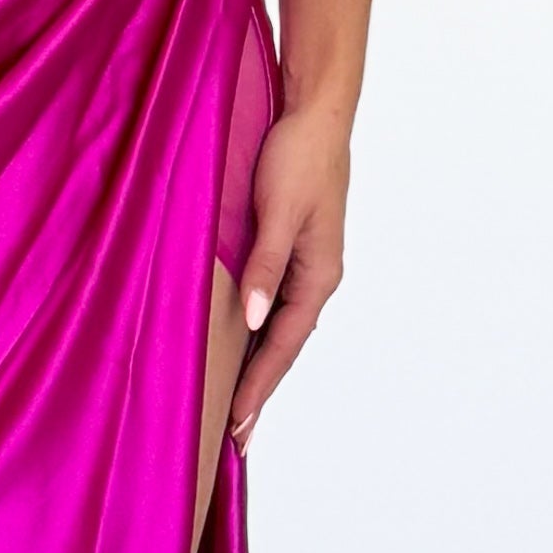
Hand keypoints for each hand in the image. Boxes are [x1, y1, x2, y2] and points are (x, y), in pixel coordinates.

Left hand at [230, 104, 348, 441]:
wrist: (315, 113)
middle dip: (259, 391)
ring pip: (279, 329)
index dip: (258, 388)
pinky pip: (273, 305)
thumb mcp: (277, 213)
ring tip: (236, 405)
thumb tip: (255, 319)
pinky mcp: (290, 249)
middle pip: (283, 348)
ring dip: (258, 366)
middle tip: (235, 439)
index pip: (283, 347)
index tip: (237, 426)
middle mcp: (314, 278)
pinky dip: (257, 334)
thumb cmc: (298, 158)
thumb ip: (264, 265)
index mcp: (317, 276)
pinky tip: (242, 346)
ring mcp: (304, 265)